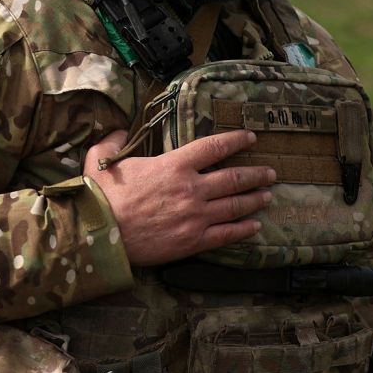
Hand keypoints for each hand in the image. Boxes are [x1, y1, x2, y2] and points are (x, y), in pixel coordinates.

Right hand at [83, 128, 273, 265]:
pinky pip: (226, 234)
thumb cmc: (102, 196)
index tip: (251, 138)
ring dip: (254, 200)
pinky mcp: (193, 241)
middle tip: (270, 173)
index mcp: (174, 165)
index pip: (214, 147)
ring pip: (235, 206)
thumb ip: (113, 142)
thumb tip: (118, 131)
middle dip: (256, 174)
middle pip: (234, 178)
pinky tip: (254, 226)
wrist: (102, 234)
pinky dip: (243, 229)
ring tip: (268, 196)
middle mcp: (191, 188)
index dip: (236, 141)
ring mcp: (196, 216)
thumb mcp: (102, 159)